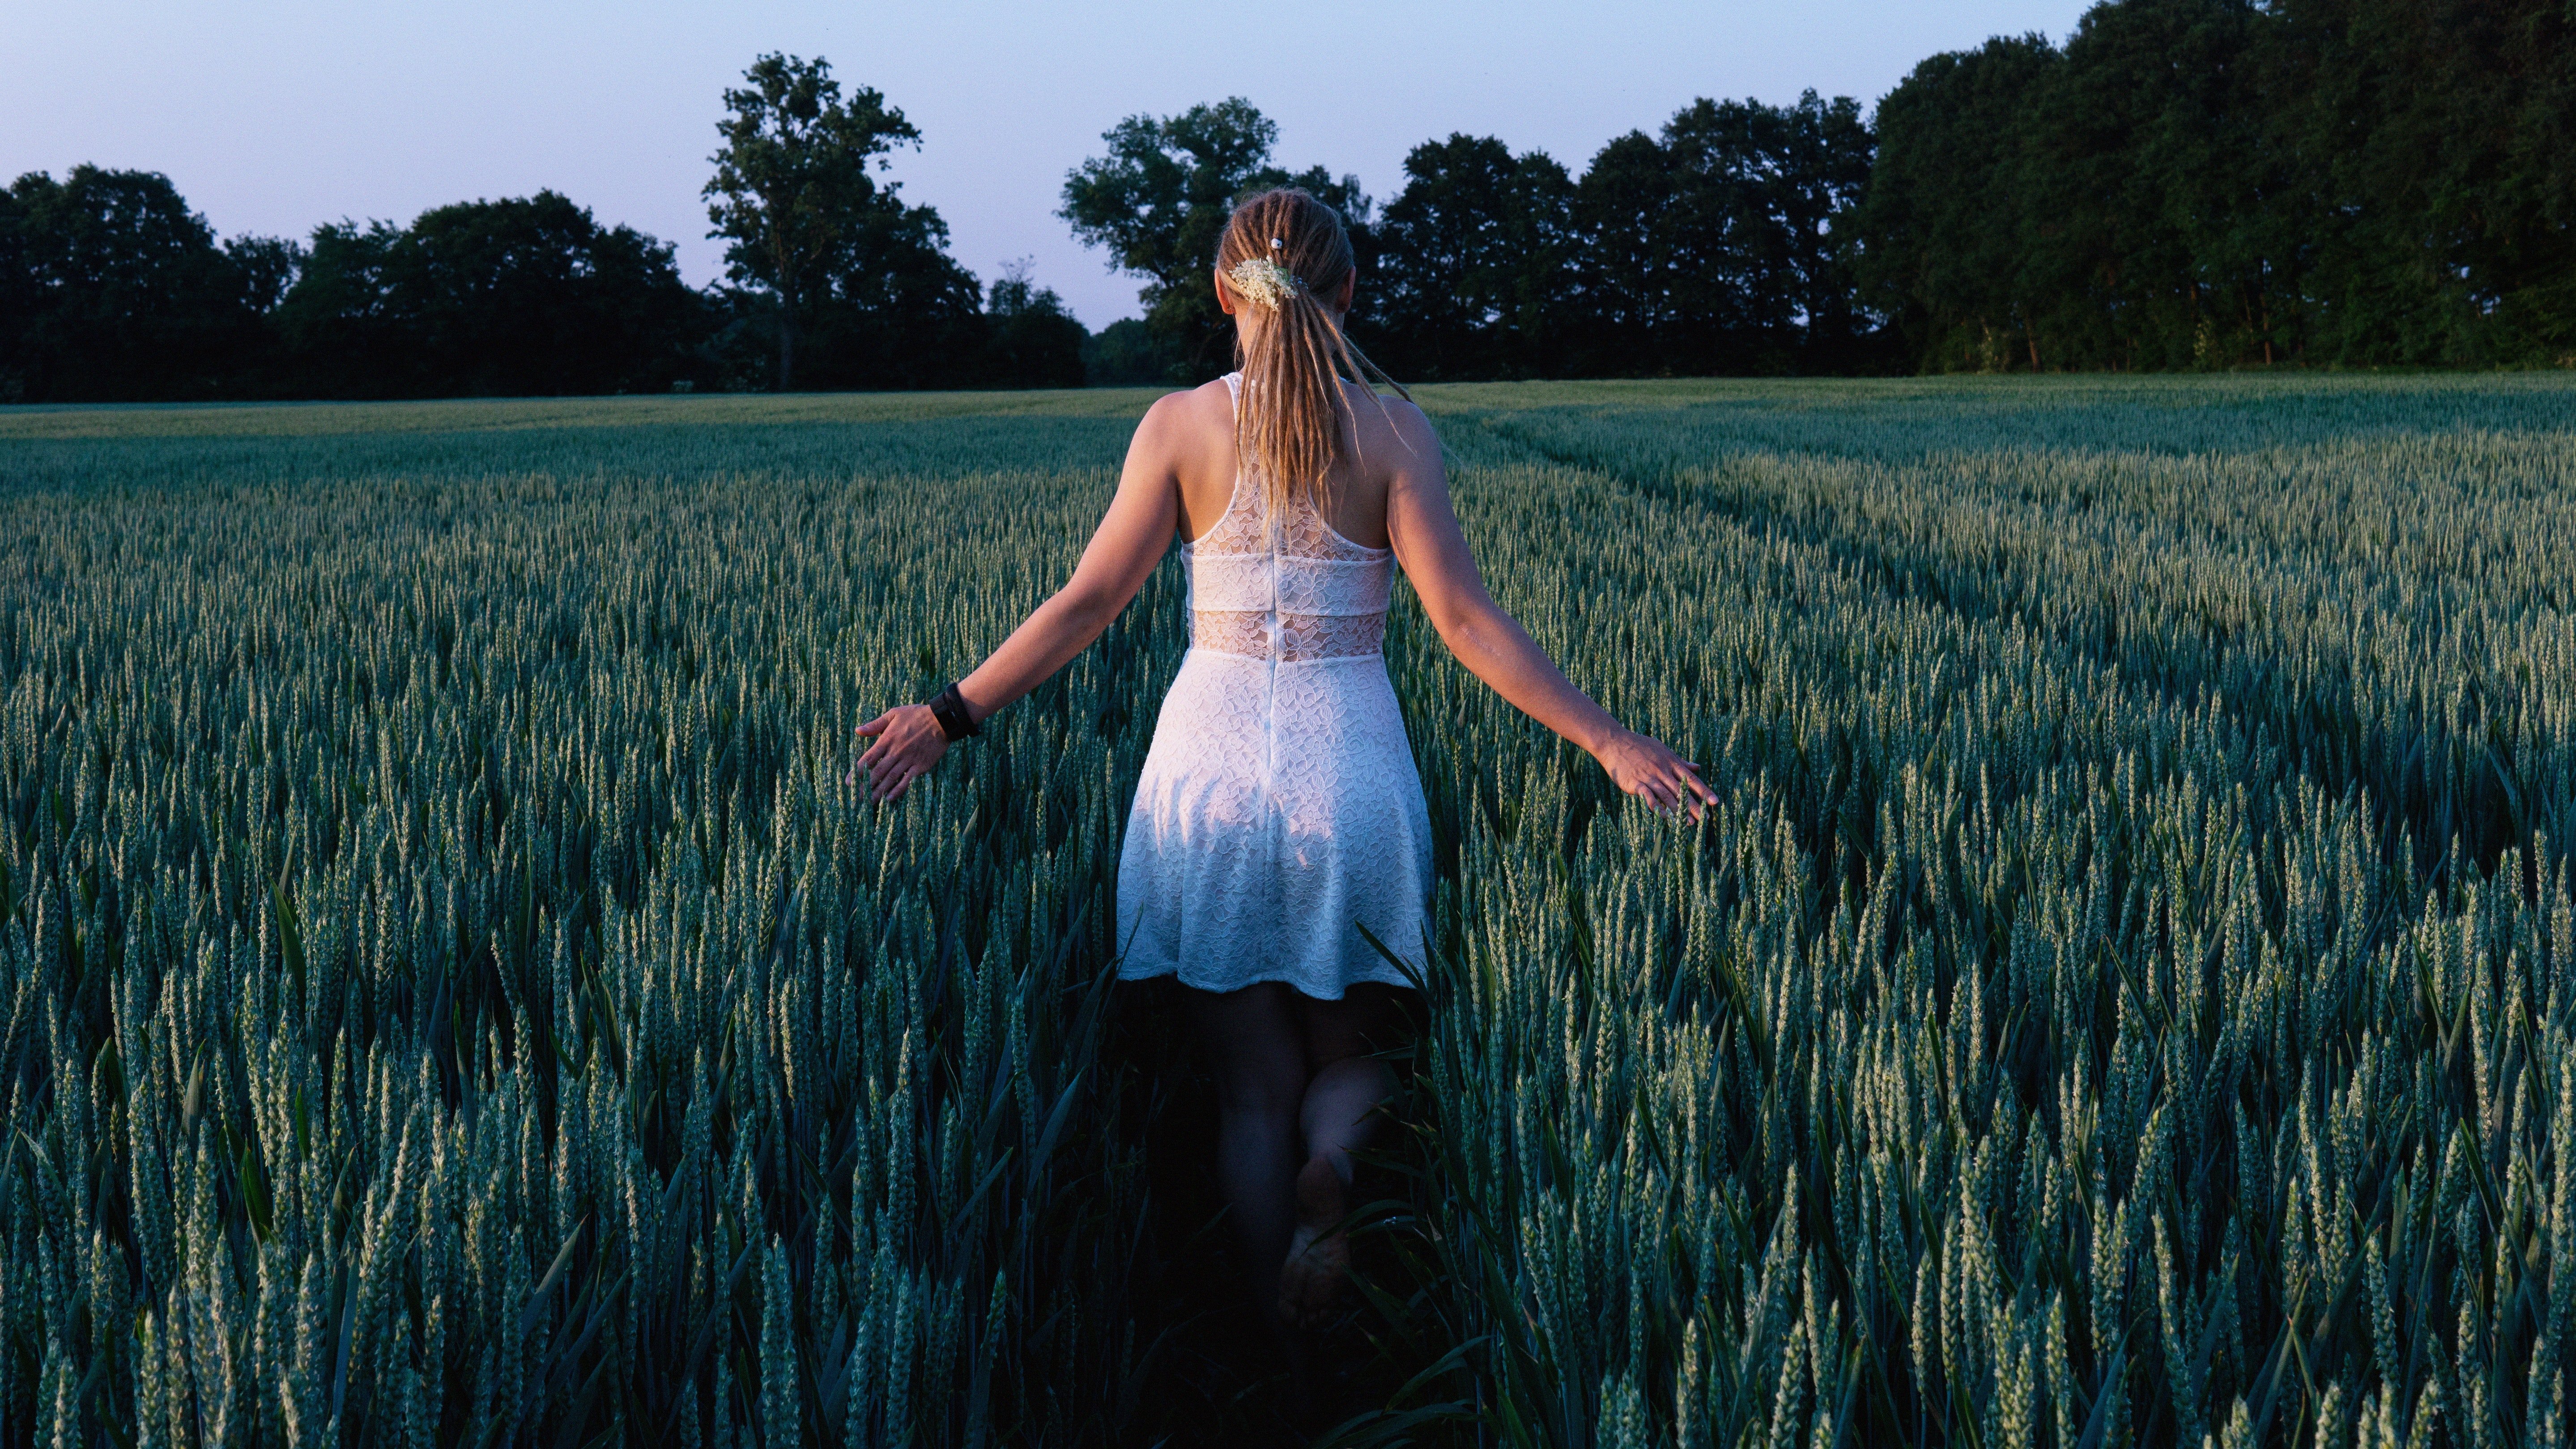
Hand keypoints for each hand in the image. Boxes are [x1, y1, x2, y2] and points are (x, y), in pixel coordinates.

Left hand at [851, 705, 949, 801]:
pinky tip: (889, 798)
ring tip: (869, 802)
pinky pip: (907, 780)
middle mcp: (896, 751)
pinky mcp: (921, 765)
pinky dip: (898, 790)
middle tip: (856, 797)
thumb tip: (857, 731)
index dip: (858, 771)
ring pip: (890, 779)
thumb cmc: (917, 715)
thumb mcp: (894, 714)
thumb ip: (875, 725)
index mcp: (887, 739)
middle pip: (877, 772)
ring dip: (879, 791)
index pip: (869, 758)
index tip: (849, 782)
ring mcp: (909, 759)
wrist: (942, 720)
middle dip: (865, 786)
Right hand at [1593, 728, 1715, 821]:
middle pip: (1682, 790)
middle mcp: (1662, 770)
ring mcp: (1649, 776)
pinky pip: (1648, 797)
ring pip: (1667, 796)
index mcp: (1671, 762)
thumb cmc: (1639, 746)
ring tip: (1689, 823)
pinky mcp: (1636, 783)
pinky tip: (1664, 817)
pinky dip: (1657, 807)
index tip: (1715, 802)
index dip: (1704, 791)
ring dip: (1679, 811)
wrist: (1615, 742)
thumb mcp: (1662, 750)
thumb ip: (1680, 761)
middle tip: (1706, 819)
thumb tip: (1697, 767)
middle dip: (1695, 806)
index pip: (1691, 779)